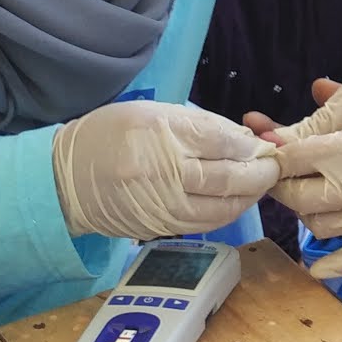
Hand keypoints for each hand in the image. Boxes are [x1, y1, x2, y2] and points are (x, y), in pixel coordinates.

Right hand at [51, 99, 277, 240]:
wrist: (67, 179)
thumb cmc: (113, 135)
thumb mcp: (154, 113)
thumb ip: (202, 126)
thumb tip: (246, 140)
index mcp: (159, 133)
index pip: (220, 141)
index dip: (251, 145)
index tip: (265, 144)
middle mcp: (161, 172)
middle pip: (228, 178)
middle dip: (260, 173)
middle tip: (274, 166)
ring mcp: (161, 206)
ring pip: (223, 207)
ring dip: (249, 196)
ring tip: (259, 183)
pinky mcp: (160, 229)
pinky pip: (207, 223)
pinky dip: (228, 212)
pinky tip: (236, 200)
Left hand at [260, 76, 341, 278]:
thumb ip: (311, 120)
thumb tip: (267, 136)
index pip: (292, 160)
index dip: (274, 155)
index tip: (270, 150)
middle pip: (298, 198)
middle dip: (282, 184)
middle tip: (283, 173)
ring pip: (319, 226)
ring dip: (306, 210)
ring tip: (311, 192)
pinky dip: (338, 265)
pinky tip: (317, 269)